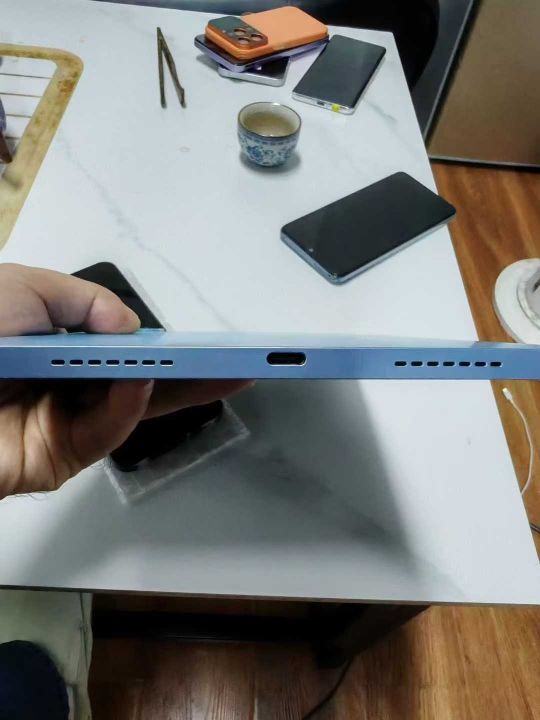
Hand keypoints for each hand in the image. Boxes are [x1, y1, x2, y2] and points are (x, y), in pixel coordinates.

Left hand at [0, 264, 248, 497]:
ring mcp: (64, 424)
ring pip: (131, 410)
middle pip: (143, 385)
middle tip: (243, 367)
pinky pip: (102, 432)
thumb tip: (131, 328)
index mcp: (63, 347)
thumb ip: (83, 301)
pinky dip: (126, 406)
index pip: (129, 349)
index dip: (171, 345)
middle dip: (195, 376)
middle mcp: (68, 386)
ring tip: (213, 367)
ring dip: (172, 389)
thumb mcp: (25, 289)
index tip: (212, 343)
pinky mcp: (56, 458)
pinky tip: (143, 380)